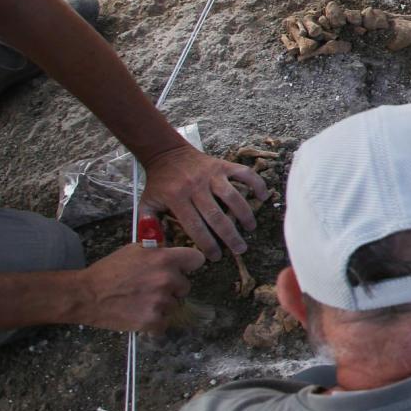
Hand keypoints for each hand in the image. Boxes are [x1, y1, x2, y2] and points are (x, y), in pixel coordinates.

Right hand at [75, 243, 204, 333]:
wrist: (85, 295)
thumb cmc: (108, 271)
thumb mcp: (134, 250)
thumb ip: (157, 252)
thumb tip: (172, 253)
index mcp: (164, 259)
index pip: (197, 260)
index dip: (188, 265)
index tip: (181, 269)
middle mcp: (167, 279)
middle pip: (185, 287)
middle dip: (172, 288)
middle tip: (150, 289)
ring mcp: (161, 301)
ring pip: (174, 306)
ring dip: (161, 306)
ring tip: (140, 302)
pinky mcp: (152, 320)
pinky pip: (164, 323)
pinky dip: (154, 323)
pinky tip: (139, 315)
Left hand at [140, 145, 267, 261]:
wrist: (167, 154)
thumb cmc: (159, 183)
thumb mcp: (148, 203)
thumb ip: (148, 224)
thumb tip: (154, 247)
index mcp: (177, 199)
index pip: (195, 226)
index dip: (207, 243)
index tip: (216, 256)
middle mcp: (196, 187)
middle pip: (217, 216)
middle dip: (230, 235)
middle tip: (240, 249)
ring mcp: (212, 175)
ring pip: (233, 197)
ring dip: (244, 214)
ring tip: (251, 228)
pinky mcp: (223, 165)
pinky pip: (244, 173)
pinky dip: (256, 183)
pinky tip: (263, 196)